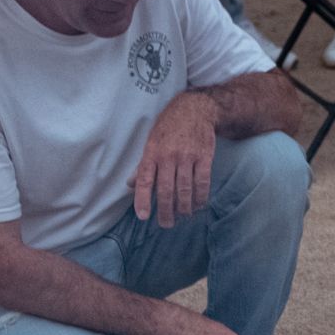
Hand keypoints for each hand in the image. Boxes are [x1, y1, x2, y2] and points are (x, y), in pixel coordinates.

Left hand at [130, 92, 216, 227]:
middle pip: (166, 190)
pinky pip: (203, 182)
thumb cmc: (169, 127)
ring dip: (184, 207)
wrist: (195, 109)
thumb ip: (142, 165)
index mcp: (152, 153)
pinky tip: (199, 205)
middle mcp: (169, 156)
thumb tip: (129, 185)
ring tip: (183, 217)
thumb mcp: (151, 141)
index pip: (144, 180)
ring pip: (185, 189)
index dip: (143, 200)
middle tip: (166, 224)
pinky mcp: (204, 157)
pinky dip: (201, 196)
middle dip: (166, 210)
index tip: (144, 217)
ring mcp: (188, 157)